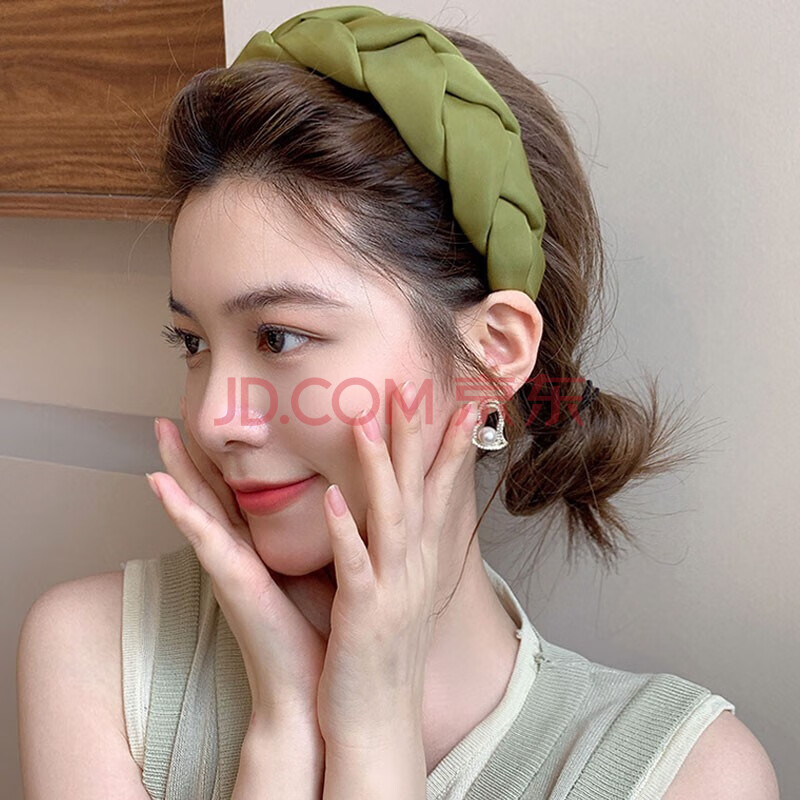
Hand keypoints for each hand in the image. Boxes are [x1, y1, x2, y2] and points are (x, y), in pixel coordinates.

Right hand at [145, 397, 328, 727]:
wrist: (311, 689)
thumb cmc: (316, 630)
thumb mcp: (319, 569)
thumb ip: (320, 537)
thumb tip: (344, 500)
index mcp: (258, 547)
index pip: (236, 490)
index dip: (222, 455)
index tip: (216, 418)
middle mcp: (238, 551)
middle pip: (210, 488)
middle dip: (190, 450)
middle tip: (170, 407)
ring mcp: (229, 565)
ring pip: (197, 504)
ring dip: (175, 466)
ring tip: (158, 428)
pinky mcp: (231, 581)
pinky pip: (202, 538)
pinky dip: (179, 511)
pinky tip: (158, 484)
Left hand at [315, 382, 478, 749]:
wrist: (379, 719)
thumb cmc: (384, 653)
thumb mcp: (403, 593)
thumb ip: (403, 552)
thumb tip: (405, 518)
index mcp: (420, 561)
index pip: (441, 493)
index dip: (452, 448)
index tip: (463, 407)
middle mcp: (414, 568)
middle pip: (420, 491)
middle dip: (418, 438)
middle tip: (413, 388)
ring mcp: (392, 589)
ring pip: (390, 516)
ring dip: (380, 468)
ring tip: (366, 422)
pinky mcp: (365, 614)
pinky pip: (356, 565)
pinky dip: (347, 530)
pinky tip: (334, 497)